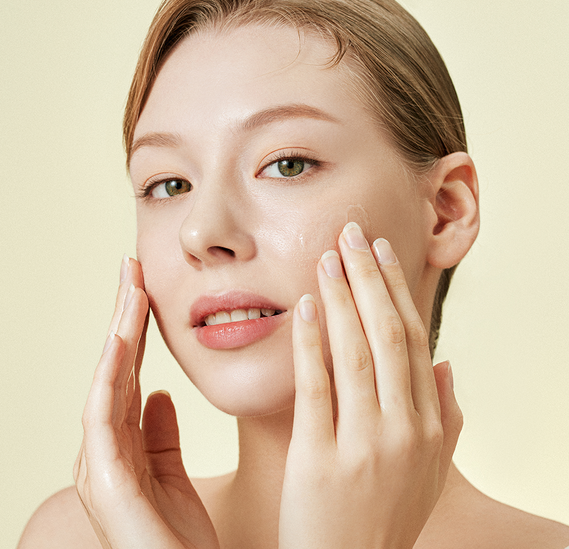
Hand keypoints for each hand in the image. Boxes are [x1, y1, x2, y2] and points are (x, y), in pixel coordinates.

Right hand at [73, 257, 218, 548]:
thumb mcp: (171, 474)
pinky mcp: (106, 485)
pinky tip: (120, 344)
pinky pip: (104, 420)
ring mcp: (101, 466)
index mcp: (123, 443)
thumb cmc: (178, 538)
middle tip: (133, 267)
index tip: (146, 285)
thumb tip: (158, 393)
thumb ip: (159, 433)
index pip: (129, 370)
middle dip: (124, 316)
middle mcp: (105, 449)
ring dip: (117, 334)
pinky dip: (109, 379)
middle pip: (114, 368)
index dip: (137, 326)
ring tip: (129, 290)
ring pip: (106, 383)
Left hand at [279, 223, 461, 548]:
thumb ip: (446, 419)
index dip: (397, 290)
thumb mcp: (428, 473)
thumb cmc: (384, 518)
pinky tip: (303, 307)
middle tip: (351, 233)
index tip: (380, 251)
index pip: (414, 340)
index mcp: (427, 425)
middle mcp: (403, 429)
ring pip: (357, 352)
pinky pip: (316, 388)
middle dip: (369, 278)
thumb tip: (449, 366)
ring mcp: (364, 444)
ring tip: (326, 257)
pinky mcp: (321, 459)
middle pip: (388, 334)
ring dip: (341, 298)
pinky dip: (311, 343)